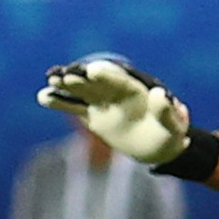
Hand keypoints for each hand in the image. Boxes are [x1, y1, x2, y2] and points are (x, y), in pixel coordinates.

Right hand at [39, 53, 197, 167]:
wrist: (157, 149)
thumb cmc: (170, 137)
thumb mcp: (175, 128)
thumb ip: (167, 112)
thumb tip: (159, 93)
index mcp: (137, 91)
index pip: (120, 81)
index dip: (107, 75)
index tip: (93, 70)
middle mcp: (117, 93)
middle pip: (96, 83)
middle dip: (82, 79)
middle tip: (64, 75)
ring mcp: (103, 103)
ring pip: (82, 92)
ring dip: (66, 86)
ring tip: (51, 79)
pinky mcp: (93, 116)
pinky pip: (74, 107)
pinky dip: (59, 102)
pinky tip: (43, 96)